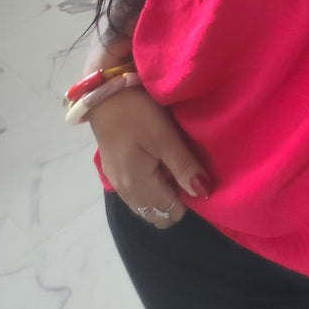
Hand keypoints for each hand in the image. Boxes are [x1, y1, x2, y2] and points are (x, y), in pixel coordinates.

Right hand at [88, 87, 212, 229]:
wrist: (103, 94)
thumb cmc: (137, 114)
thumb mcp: (165, 137)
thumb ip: (184, 167)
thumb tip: (204, 194)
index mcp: (138, 187)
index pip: (171, 213)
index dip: (188, 198)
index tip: (194, 175)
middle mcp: (125, 192)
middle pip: (158, 214)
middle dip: (175, 199)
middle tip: (184, 169)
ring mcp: (117, 182)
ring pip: (147, 204)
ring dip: (163, 192)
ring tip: (171, 163)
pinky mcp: (114, 171)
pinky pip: (138, 192)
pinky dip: (151, 184)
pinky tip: (156, 161)